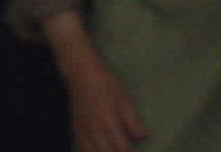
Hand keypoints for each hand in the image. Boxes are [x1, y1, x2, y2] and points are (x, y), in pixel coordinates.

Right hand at [44, 12, 149, 151]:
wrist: (81, 76)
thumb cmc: (107, 84)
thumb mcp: (125, 99)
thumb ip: (134, 121)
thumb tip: (144, 137)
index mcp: (109, 123)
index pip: (121, 149)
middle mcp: (94, 132)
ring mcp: (83, 133)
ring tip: (115, 151)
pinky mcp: (76, 132)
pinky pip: (84, 149)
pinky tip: (101, 149)